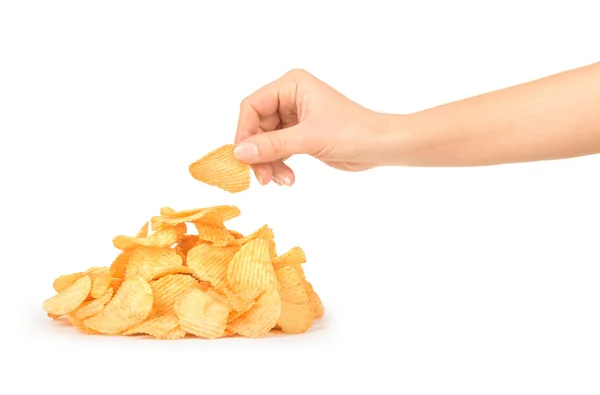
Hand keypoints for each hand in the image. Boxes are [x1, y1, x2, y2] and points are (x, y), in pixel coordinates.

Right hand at [234, 69, 390, 185]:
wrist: (380, 146)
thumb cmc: (352, 132)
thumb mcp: (309, 139)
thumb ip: (272, 145)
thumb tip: (239, 152)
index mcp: (291, 85)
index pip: (252, 106)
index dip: (244, 132)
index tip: (243, 158)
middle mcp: (290, 97)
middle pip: (256, 127)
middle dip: (258, 154)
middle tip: (262, 178)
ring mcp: (294, 116)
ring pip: (265, 141)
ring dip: (269, 163)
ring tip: (281, 181)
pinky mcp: (300, 134)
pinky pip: (277, 149)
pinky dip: (278, 165)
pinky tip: (288, 179)